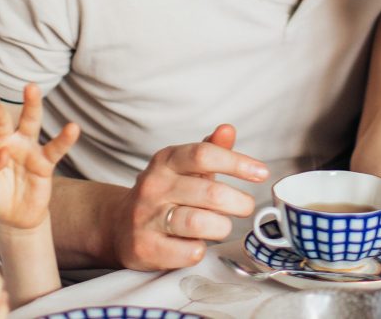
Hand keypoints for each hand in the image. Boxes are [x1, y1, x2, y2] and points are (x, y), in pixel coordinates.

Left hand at [0, 84, 79, 229]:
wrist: (12, 215)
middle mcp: (7, 139)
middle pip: (3, 120)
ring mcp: (27, 148)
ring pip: (30, 122)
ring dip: (31, 105)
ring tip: (32, 88)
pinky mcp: (44, 161)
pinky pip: (56, 148)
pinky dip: (65, 138)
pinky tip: (72, 128)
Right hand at [111, 124, 268, 270]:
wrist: (118, 226)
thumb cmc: (164, 194)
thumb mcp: (184, 167)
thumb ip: (210, 149)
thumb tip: (228, 129)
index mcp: (166, 161)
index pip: (204, 154)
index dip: (237, 163)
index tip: (262, 172)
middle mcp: (154, 186)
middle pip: (210, 193)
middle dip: (239, 203)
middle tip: (246, 207)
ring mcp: (147, 217)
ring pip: (200, 223)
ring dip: (221, 227)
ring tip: (221, 225)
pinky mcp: (145, 247)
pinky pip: (189, 251)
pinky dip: (201, 249)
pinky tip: (197, 243)